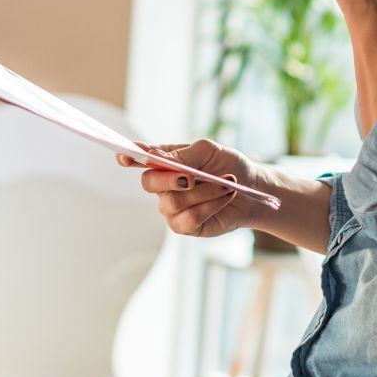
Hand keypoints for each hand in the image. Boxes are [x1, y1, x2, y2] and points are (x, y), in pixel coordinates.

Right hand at [117, 139, 263, 238]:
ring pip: (173, 202)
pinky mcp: (184, 226)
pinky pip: (189, 219)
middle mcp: (164, 185)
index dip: (128, 157)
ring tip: (226, 184)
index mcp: (166, 162)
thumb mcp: (210, 150)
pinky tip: (226, 197)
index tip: (123, 156)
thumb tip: (160, 159)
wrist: (253, 188)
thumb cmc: (229, 165)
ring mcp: (171, 207)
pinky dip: (211, 206)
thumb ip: (185, 153)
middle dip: (169, 179)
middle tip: (192, 177)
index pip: (141, 158)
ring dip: (204, 192)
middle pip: (149, 182)